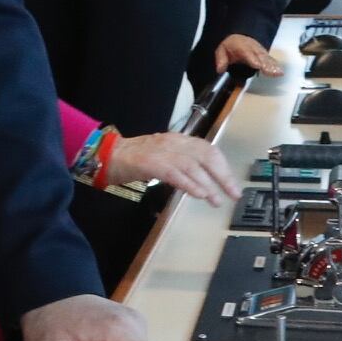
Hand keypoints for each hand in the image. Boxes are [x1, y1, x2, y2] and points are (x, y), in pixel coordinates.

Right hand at [103, 132, 241, 204]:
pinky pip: (175, 173)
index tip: (232, 185)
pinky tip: (198, 195)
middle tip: (233, 194)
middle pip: (206, 156)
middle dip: (222, 176)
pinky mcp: (150, 162)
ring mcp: (162, 151)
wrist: (108, 155)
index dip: (223, 168)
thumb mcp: (165, 158)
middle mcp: (174, 142)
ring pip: (192, 165)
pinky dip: (189, 184)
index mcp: (179, 140)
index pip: (208, 150)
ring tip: (216, 200)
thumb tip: (204, 181)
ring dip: (208, 184)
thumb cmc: (137, 159)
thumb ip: (184, 165)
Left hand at [212, 33, 284, 76]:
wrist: (239, 36)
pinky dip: (275, 66)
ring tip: (278, 73)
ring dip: (273, 66)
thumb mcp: (221, 50)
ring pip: (267, 58)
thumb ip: (221, 59)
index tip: (258, 65)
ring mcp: (260, 51)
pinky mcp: (265, 56)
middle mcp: (253, 48)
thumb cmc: (231, 45)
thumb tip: (220, 69)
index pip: (248, 53)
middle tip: (272, 72)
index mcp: (241, 46)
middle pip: (261, 57)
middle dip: (267, 64)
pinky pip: (271, 60)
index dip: (253, 59)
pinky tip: (280, 72)